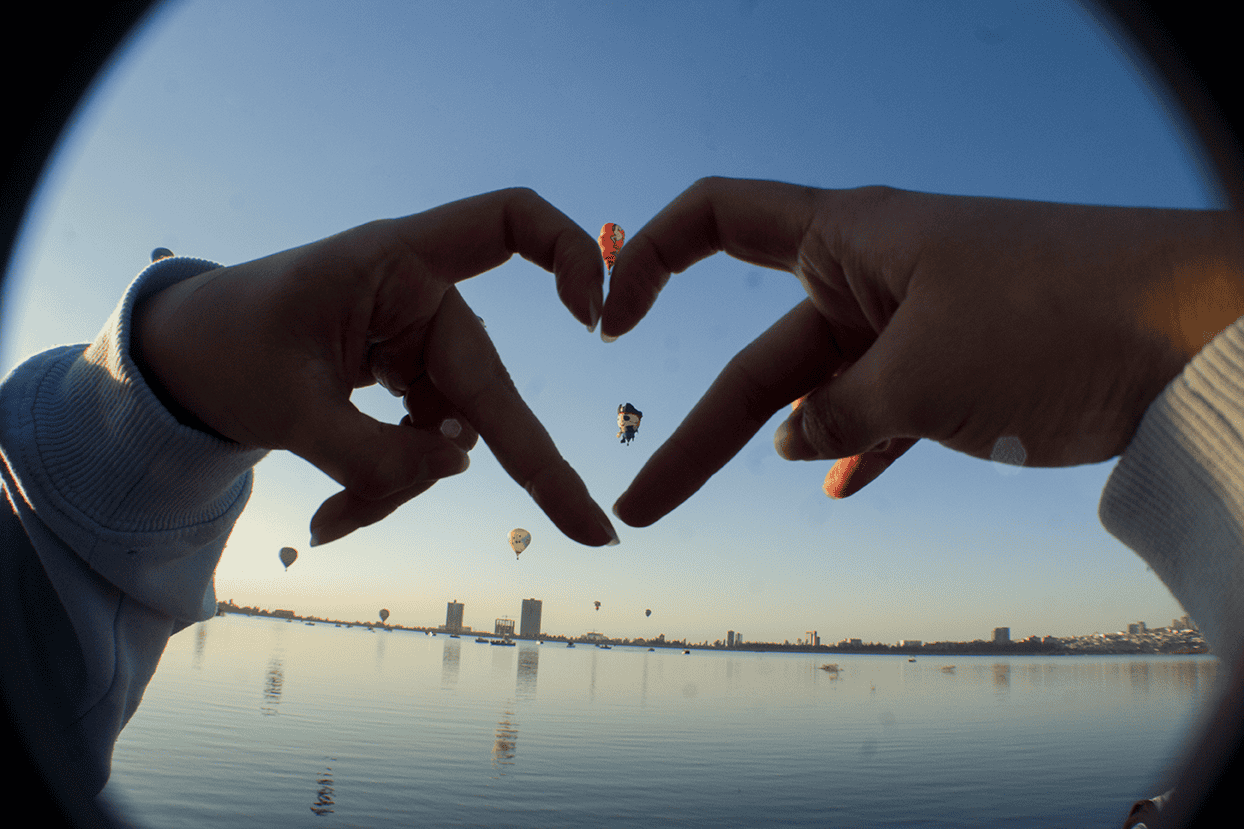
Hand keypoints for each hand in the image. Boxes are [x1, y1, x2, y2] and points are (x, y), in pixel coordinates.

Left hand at [133, 188, 617, 546]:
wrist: (182, 358)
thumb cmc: (224, 348)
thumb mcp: (285, 406)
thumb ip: (372, 451)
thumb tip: (459, 469)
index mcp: (397, 261)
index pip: (508, 220)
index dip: (570, 251)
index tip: (594, 317)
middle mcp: (421, 299)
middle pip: (490, 385)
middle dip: (527, 467)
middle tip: (591, 533)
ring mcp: (419, 345)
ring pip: (454, 433)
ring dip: (402, 485)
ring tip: (332, 520)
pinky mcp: (407, 383)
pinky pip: (423, 446)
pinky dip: (386, 485)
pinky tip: (334, 517)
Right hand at [604, 177, 1243, 525]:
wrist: (1197, 323)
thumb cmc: (1055, 315)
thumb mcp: (920, 375)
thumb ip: (840, 411)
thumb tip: (796, 440)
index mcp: (848, 239)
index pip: (716, 218)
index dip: (648, 259)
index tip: (610, 320)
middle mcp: (874, 275)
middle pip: (760, 353)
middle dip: (696, 433)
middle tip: (640, 503)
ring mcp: (919, 324)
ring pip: (822, 392)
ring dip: (771, 444)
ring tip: (716, 499)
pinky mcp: (964, 369)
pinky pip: (885, 408)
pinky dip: (856, 443)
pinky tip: (832, 484)